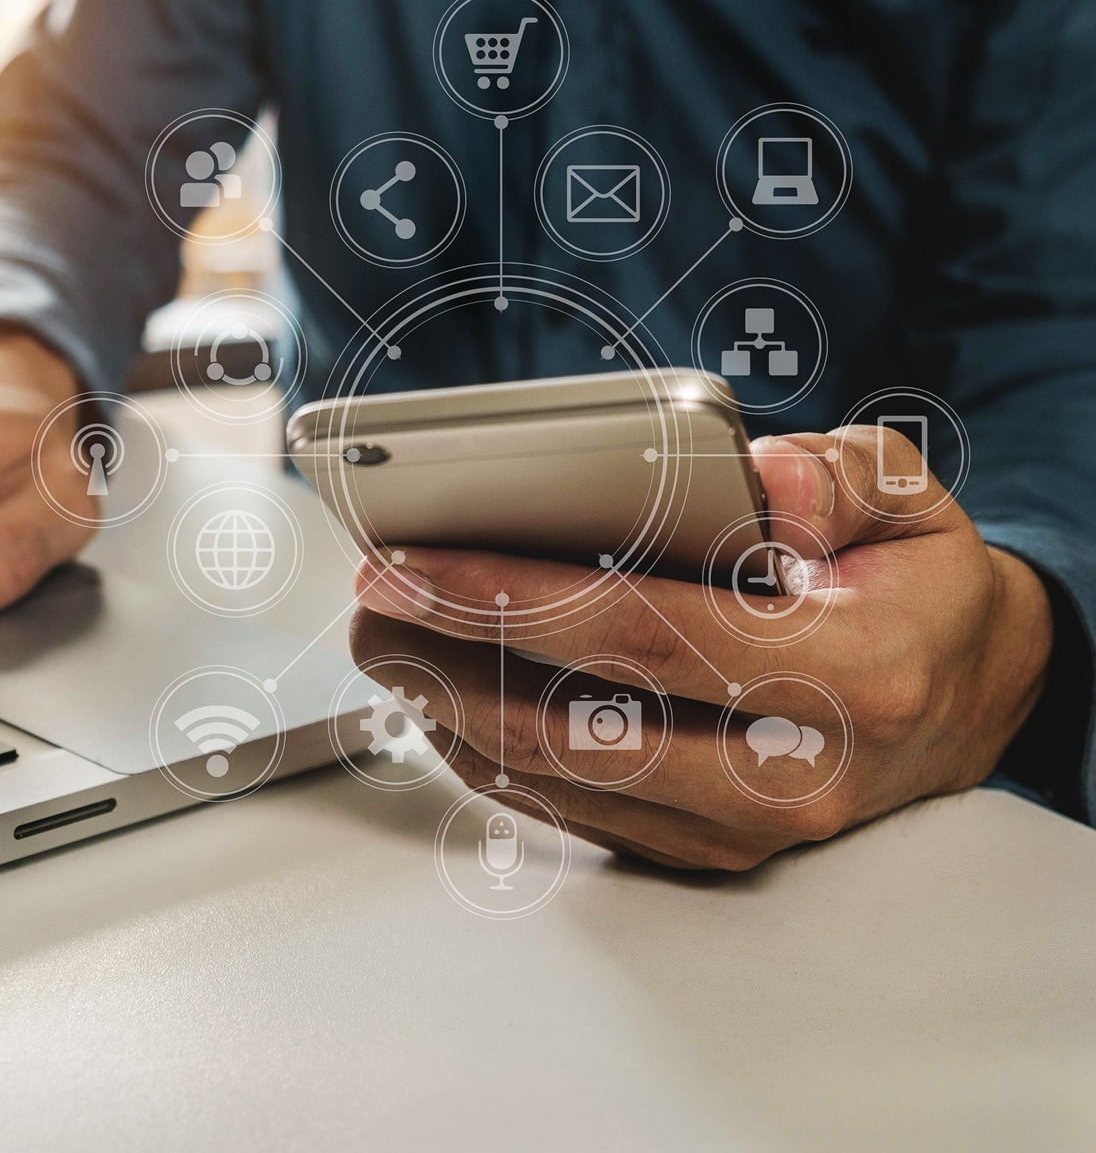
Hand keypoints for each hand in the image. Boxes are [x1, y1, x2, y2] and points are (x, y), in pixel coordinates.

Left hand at [351, 428, 1053, 869]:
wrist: (962, 699)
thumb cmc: (916, 591)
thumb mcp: (910, 503)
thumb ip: (839, 477)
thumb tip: (759, 480)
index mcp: (850, 680)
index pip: (645, 637)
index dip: (513, 599)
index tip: (412, 561)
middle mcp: (790, 777)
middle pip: (572, 727)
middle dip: (446, 656)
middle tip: (367, 593)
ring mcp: (740, 832)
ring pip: (551, 779)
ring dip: (444, 704)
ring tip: (382, 630)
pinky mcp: (699, 852)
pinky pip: (562, 807)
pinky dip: (482, 748)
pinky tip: (437, 684)